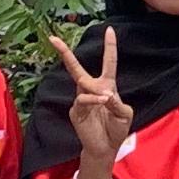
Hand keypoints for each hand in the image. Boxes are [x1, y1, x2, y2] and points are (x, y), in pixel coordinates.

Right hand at [68, 29, 131, 178]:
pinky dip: (92, 100)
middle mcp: (92, 89)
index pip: (109, 63)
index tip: (110, 29)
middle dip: (65, 53)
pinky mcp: (76, 111)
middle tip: (53, 38)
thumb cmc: (117, 129)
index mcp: (107, 86)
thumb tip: (105, 95)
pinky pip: (82, 100)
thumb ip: (117, 103)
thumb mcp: (124, 114)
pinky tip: (101, 102)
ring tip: (106, 100)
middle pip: (77, 67)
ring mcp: (82, 99)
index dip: (109, 47)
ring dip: (95, 90)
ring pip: (82, 84)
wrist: (106, 148)